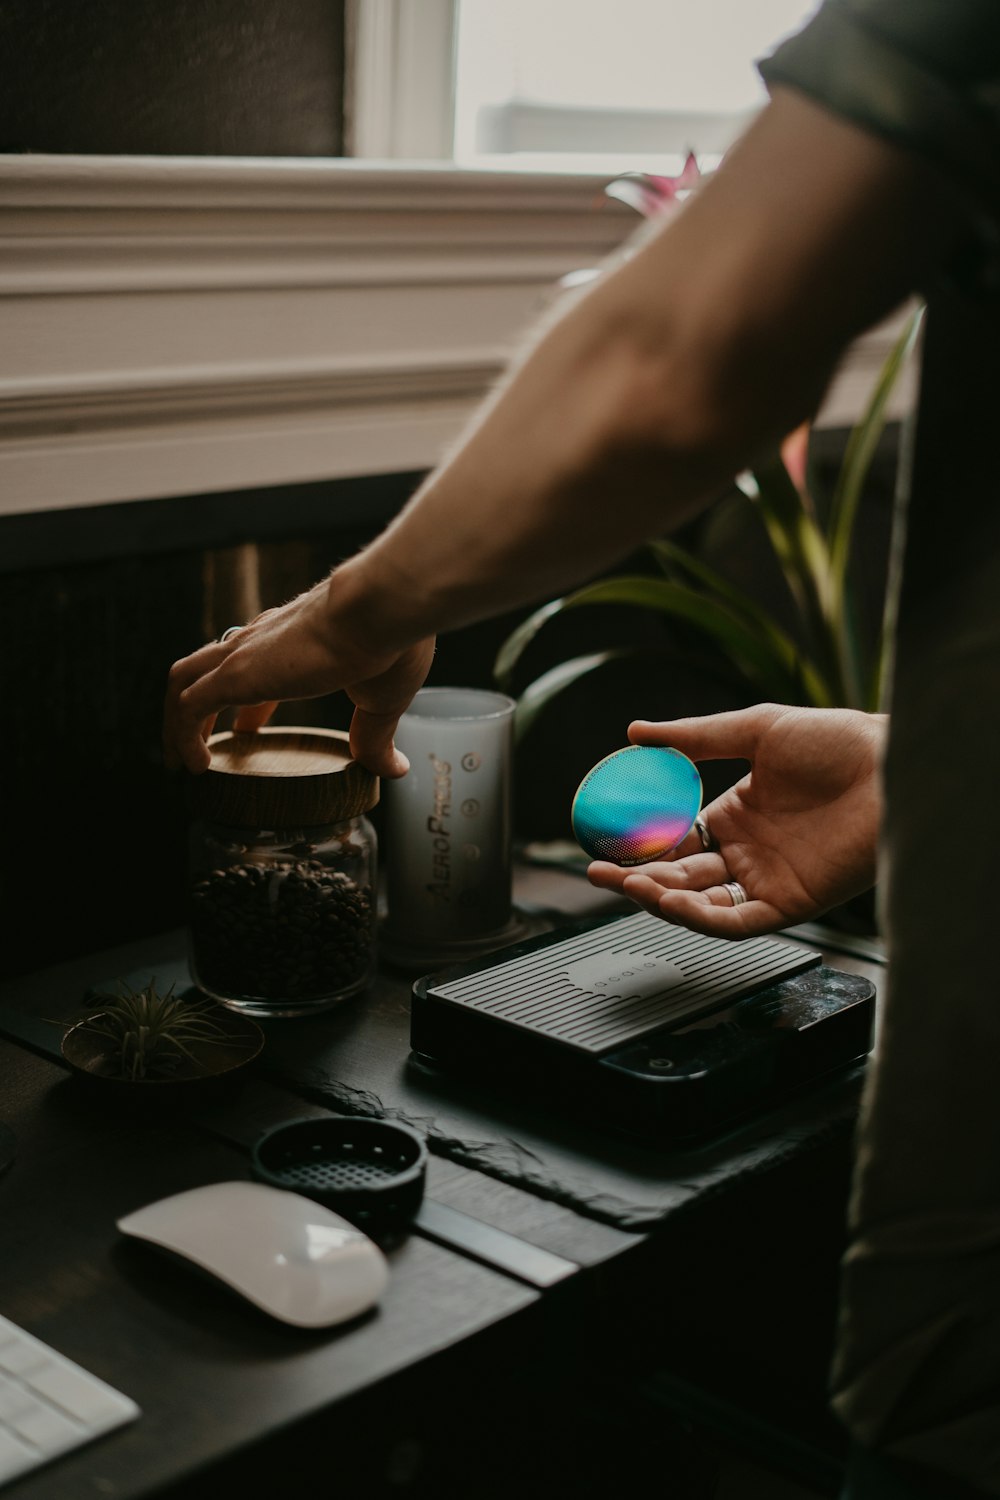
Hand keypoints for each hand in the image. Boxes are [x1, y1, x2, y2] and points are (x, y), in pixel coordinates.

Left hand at [163, 574, 434, 778]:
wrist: (379, 608)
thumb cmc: (389, 641)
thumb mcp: (381, 700)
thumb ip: (377, 736)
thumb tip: (393, 768)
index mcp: (295, 639)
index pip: (255, 667)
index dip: (246, 704)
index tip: (245, 730)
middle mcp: (262, 640)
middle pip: (206, 670)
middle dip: (195, 710)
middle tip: (198, 750)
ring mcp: (244, 654)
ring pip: (184, 682)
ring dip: (177, 723)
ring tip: (183, 762)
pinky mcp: (235, 673)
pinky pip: (188, 708)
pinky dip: (183, 738)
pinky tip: (196, 766)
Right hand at [588, 703, 884, 937]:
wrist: (891, 764)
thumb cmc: (839, 742)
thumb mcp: (756, 728)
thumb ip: (694, 737)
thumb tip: (636, 732)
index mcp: (735, 814)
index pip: (673, 840)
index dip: (637, 845)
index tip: (602, 840)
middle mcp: (747, 852)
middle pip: (678, 875)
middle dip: (635, 877)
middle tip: (598, 869)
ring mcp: (767, 879)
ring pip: (701, 902)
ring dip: (661, 897)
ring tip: (626, 882)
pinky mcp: (791, 902)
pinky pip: (737, 919)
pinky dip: (702, 915)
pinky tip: (671, 900)